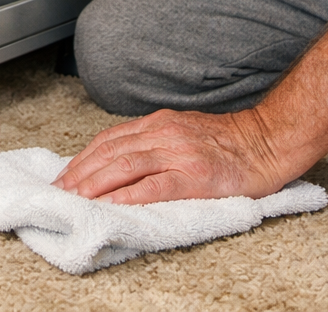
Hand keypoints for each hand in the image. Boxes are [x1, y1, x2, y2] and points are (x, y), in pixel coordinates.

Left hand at [53, 107, 293, 203]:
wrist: (266, 141)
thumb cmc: (225, 142)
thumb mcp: (181, 131)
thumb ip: (152, 142)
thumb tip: (117, 160)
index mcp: (158, 124)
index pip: (110, 139)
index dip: (84, 158)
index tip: (65, 176)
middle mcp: (163, 133)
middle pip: (111, 151)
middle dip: (81, 173)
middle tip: (61, 192)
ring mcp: (179, 153)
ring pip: (126, 164)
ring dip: (96, 182)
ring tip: (77, 198)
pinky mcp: (195, 175)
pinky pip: (156, 185)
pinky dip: (130, 194)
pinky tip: (113, 203)